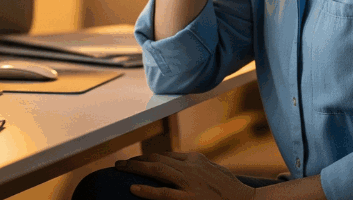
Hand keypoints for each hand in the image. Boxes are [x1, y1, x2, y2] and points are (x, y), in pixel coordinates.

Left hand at [115, 151, 256, 199]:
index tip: (137, 162)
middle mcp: (191, 167)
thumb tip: (182, 166)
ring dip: (135, 168)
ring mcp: (190, 182)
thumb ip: (197, 167)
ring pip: (156, 170)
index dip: (148, 159)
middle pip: (157, 159)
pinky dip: (147, 190)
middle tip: (120, 164)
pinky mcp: (190, 198)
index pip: (166, 156)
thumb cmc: (233, 190)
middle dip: (136, 161)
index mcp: (195, 159)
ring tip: (120, 169)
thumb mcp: (214, 171)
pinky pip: (164, 193)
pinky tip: (133, 188)